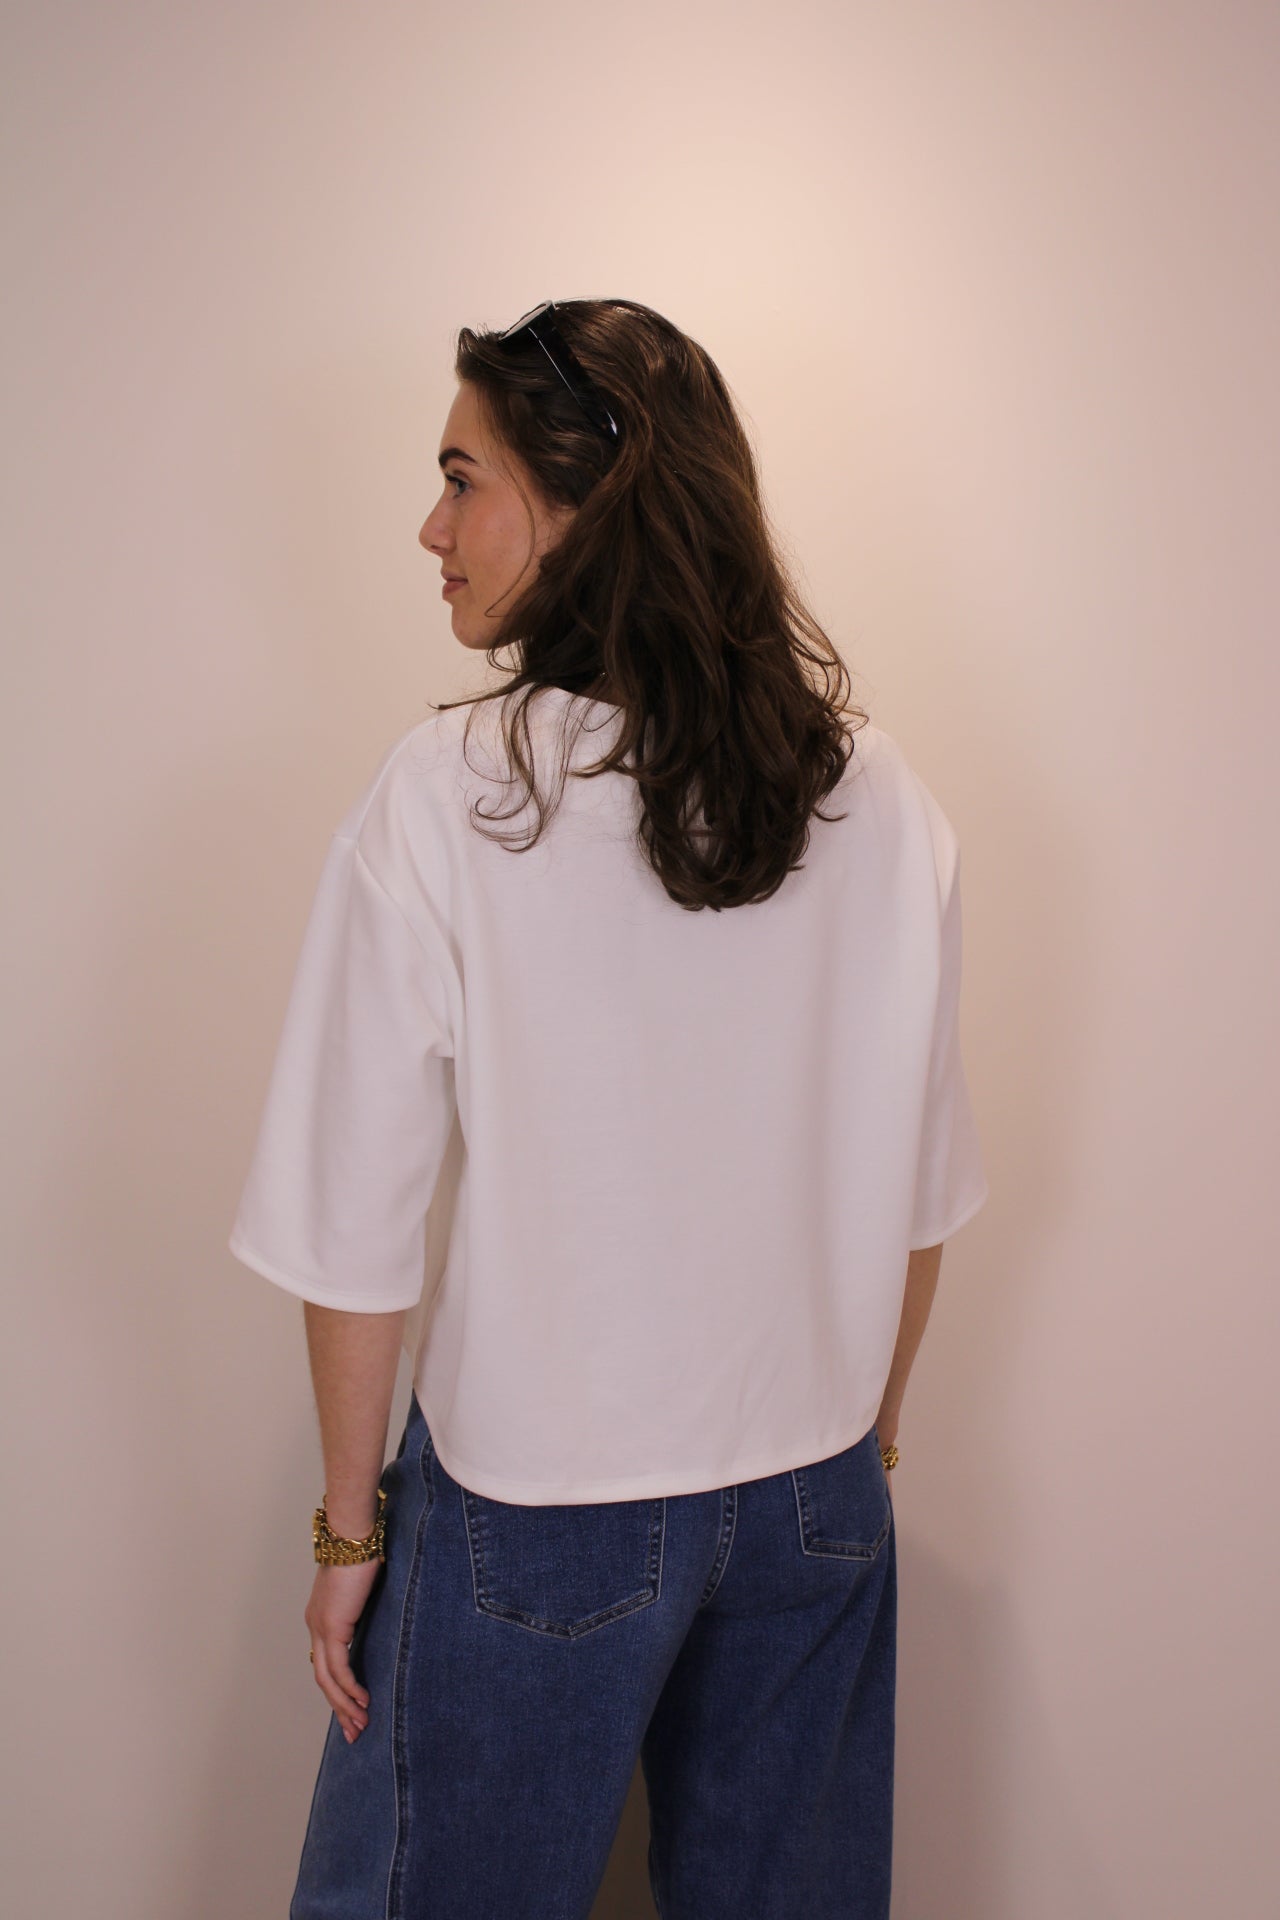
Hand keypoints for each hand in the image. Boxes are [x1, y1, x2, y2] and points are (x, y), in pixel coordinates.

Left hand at [304, 1558, 381, 1741]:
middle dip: (340, 1708)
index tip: (352, 1710)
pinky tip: (364, 1701)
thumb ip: (365, 1609)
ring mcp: (321, 1628)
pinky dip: (349, 1688)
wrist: (352, 1537)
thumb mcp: (364, 1589)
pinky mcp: (332, 1628)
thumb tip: (383, 1620)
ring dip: (344, 1706)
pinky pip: (339, 1669)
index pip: (327, 1664)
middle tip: (355, 1732)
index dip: (338, 1690)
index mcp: (322, 1618)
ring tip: (361, 1725)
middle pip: (323, 1679)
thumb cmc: (362, 1553)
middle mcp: (316, 1627)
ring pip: (327, 1680)